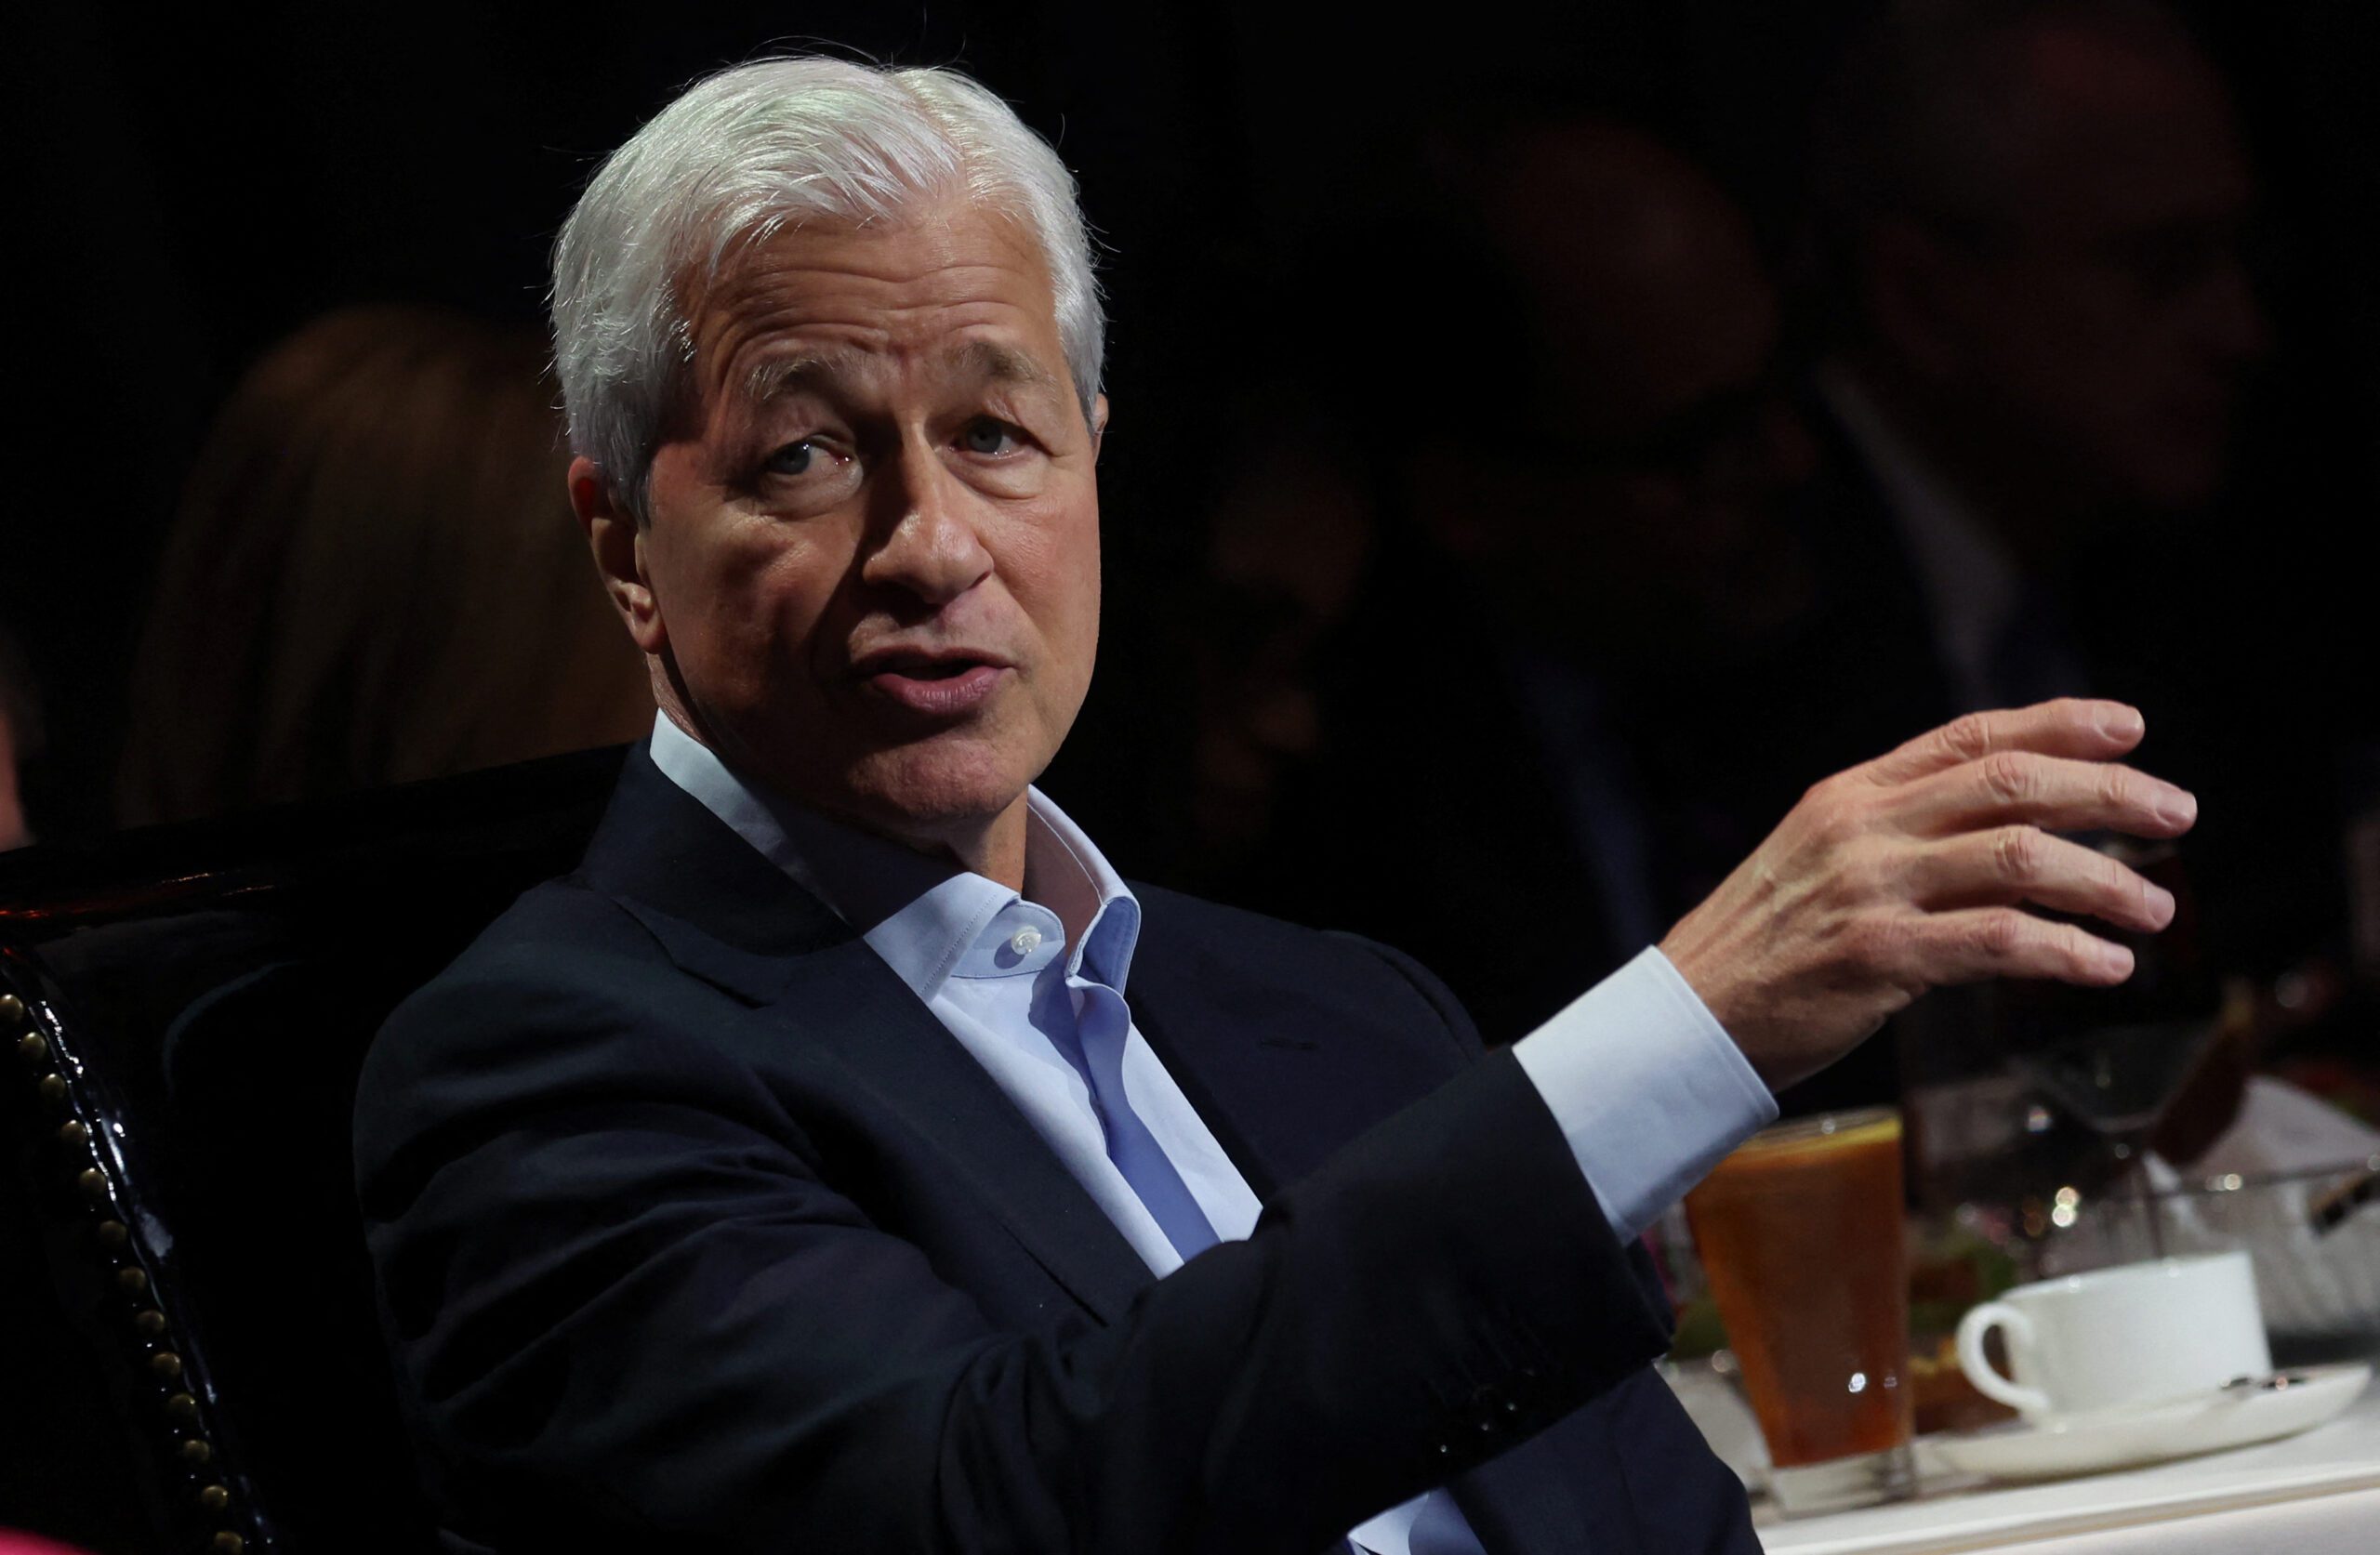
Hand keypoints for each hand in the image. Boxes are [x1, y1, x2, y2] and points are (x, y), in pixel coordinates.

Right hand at [1658, 699, 2195, 1091]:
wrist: (1687, 1017)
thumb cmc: (1762, 947)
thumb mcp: (1817, 860)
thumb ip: (1896, 834)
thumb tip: (2005, 832)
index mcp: (1850, 794)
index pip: (1970, 736)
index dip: (2058, 724)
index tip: (2128, 727)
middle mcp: (1862, 826)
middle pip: (2011, 785)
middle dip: (2111, 793)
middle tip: (2177, 813)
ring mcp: (1868, 887)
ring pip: (2018, 859)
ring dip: (2105, 882)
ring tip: (2154, 910)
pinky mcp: (1877, 955)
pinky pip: (1997, 941)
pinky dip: (2065, 951)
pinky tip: (2105, 967)